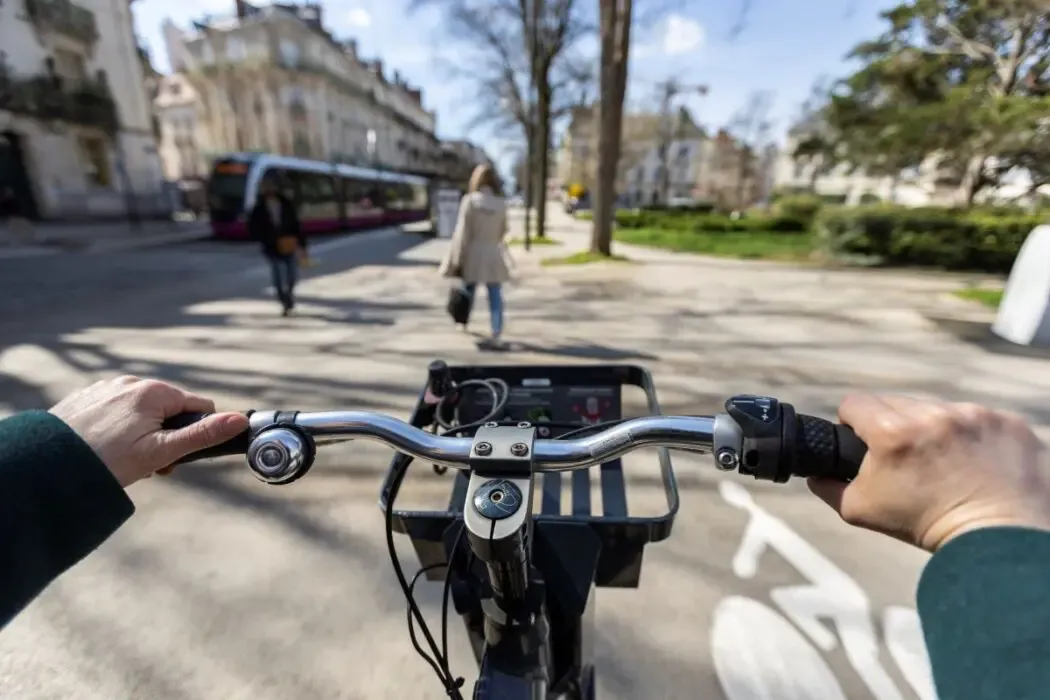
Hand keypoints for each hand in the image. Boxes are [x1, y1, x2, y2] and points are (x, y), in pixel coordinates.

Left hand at [49, 376, 249, 487]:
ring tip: (124, 460)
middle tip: (149, 465)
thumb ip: (202, 434)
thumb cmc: (108, 462)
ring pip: (142, 410)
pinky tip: (105, 448)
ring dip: (144, 433)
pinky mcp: (85, 397)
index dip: (196, 432)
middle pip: (169, 408)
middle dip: (167, 435)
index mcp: (154, 391)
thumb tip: (240, 420)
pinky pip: (116, 410)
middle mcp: (131, 382)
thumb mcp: (162, 451)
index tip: (176, 456)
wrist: (48, 468)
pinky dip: (118, 428)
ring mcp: (106, 387)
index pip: (199, 405)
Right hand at [808, 394, 1049, 551]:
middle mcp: (933, 415)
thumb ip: (828, 486)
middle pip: (895, 403)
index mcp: (891, 432)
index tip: (861, 439)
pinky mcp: (1007, 421)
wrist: (996, 541)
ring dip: (932, 428)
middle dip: (893, 425)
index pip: (854, 403)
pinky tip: (972, 462)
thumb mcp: (860, 510)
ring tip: (942, 462)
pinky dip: (971, 435)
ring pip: (936, 408)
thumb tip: (815, 474)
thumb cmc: (924, 525)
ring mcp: (974, 415)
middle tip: (904, 458)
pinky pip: (976, 417)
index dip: (851, 422)